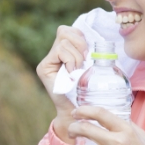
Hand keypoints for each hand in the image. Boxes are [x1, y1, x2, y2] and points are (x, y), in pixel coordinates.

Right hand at [36, 25, 87, 141]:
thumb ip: (90, 54)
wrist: (76, 114)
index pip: (69, 30)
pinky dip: (71, 60)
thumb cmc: (87, 94)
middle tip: (84, 61)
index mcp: (64, 52)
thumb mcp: (92, 69)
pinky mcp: (43, 68)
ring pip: (64, 41)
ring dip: (76, 56)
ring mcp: (47, 61)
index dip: (80, 37)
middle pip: (64, 30)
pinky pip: (60, 51)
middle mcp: (53, 55)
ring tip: (78, 71)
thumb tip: (101, 41)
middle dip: (79, 43)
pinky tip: (71, 73)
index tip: (88, 53)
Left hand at [67, 105, 144, 144]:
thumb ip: (125, 125)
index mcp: (126, 130)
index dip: (84, 110)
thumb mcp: (139, 136)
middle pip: (85, 128)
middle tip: (70, 133)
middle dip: (72, 129)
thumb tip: (108, 117)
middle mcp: (119, 142)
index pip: (100, 113)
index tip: (75, 113)